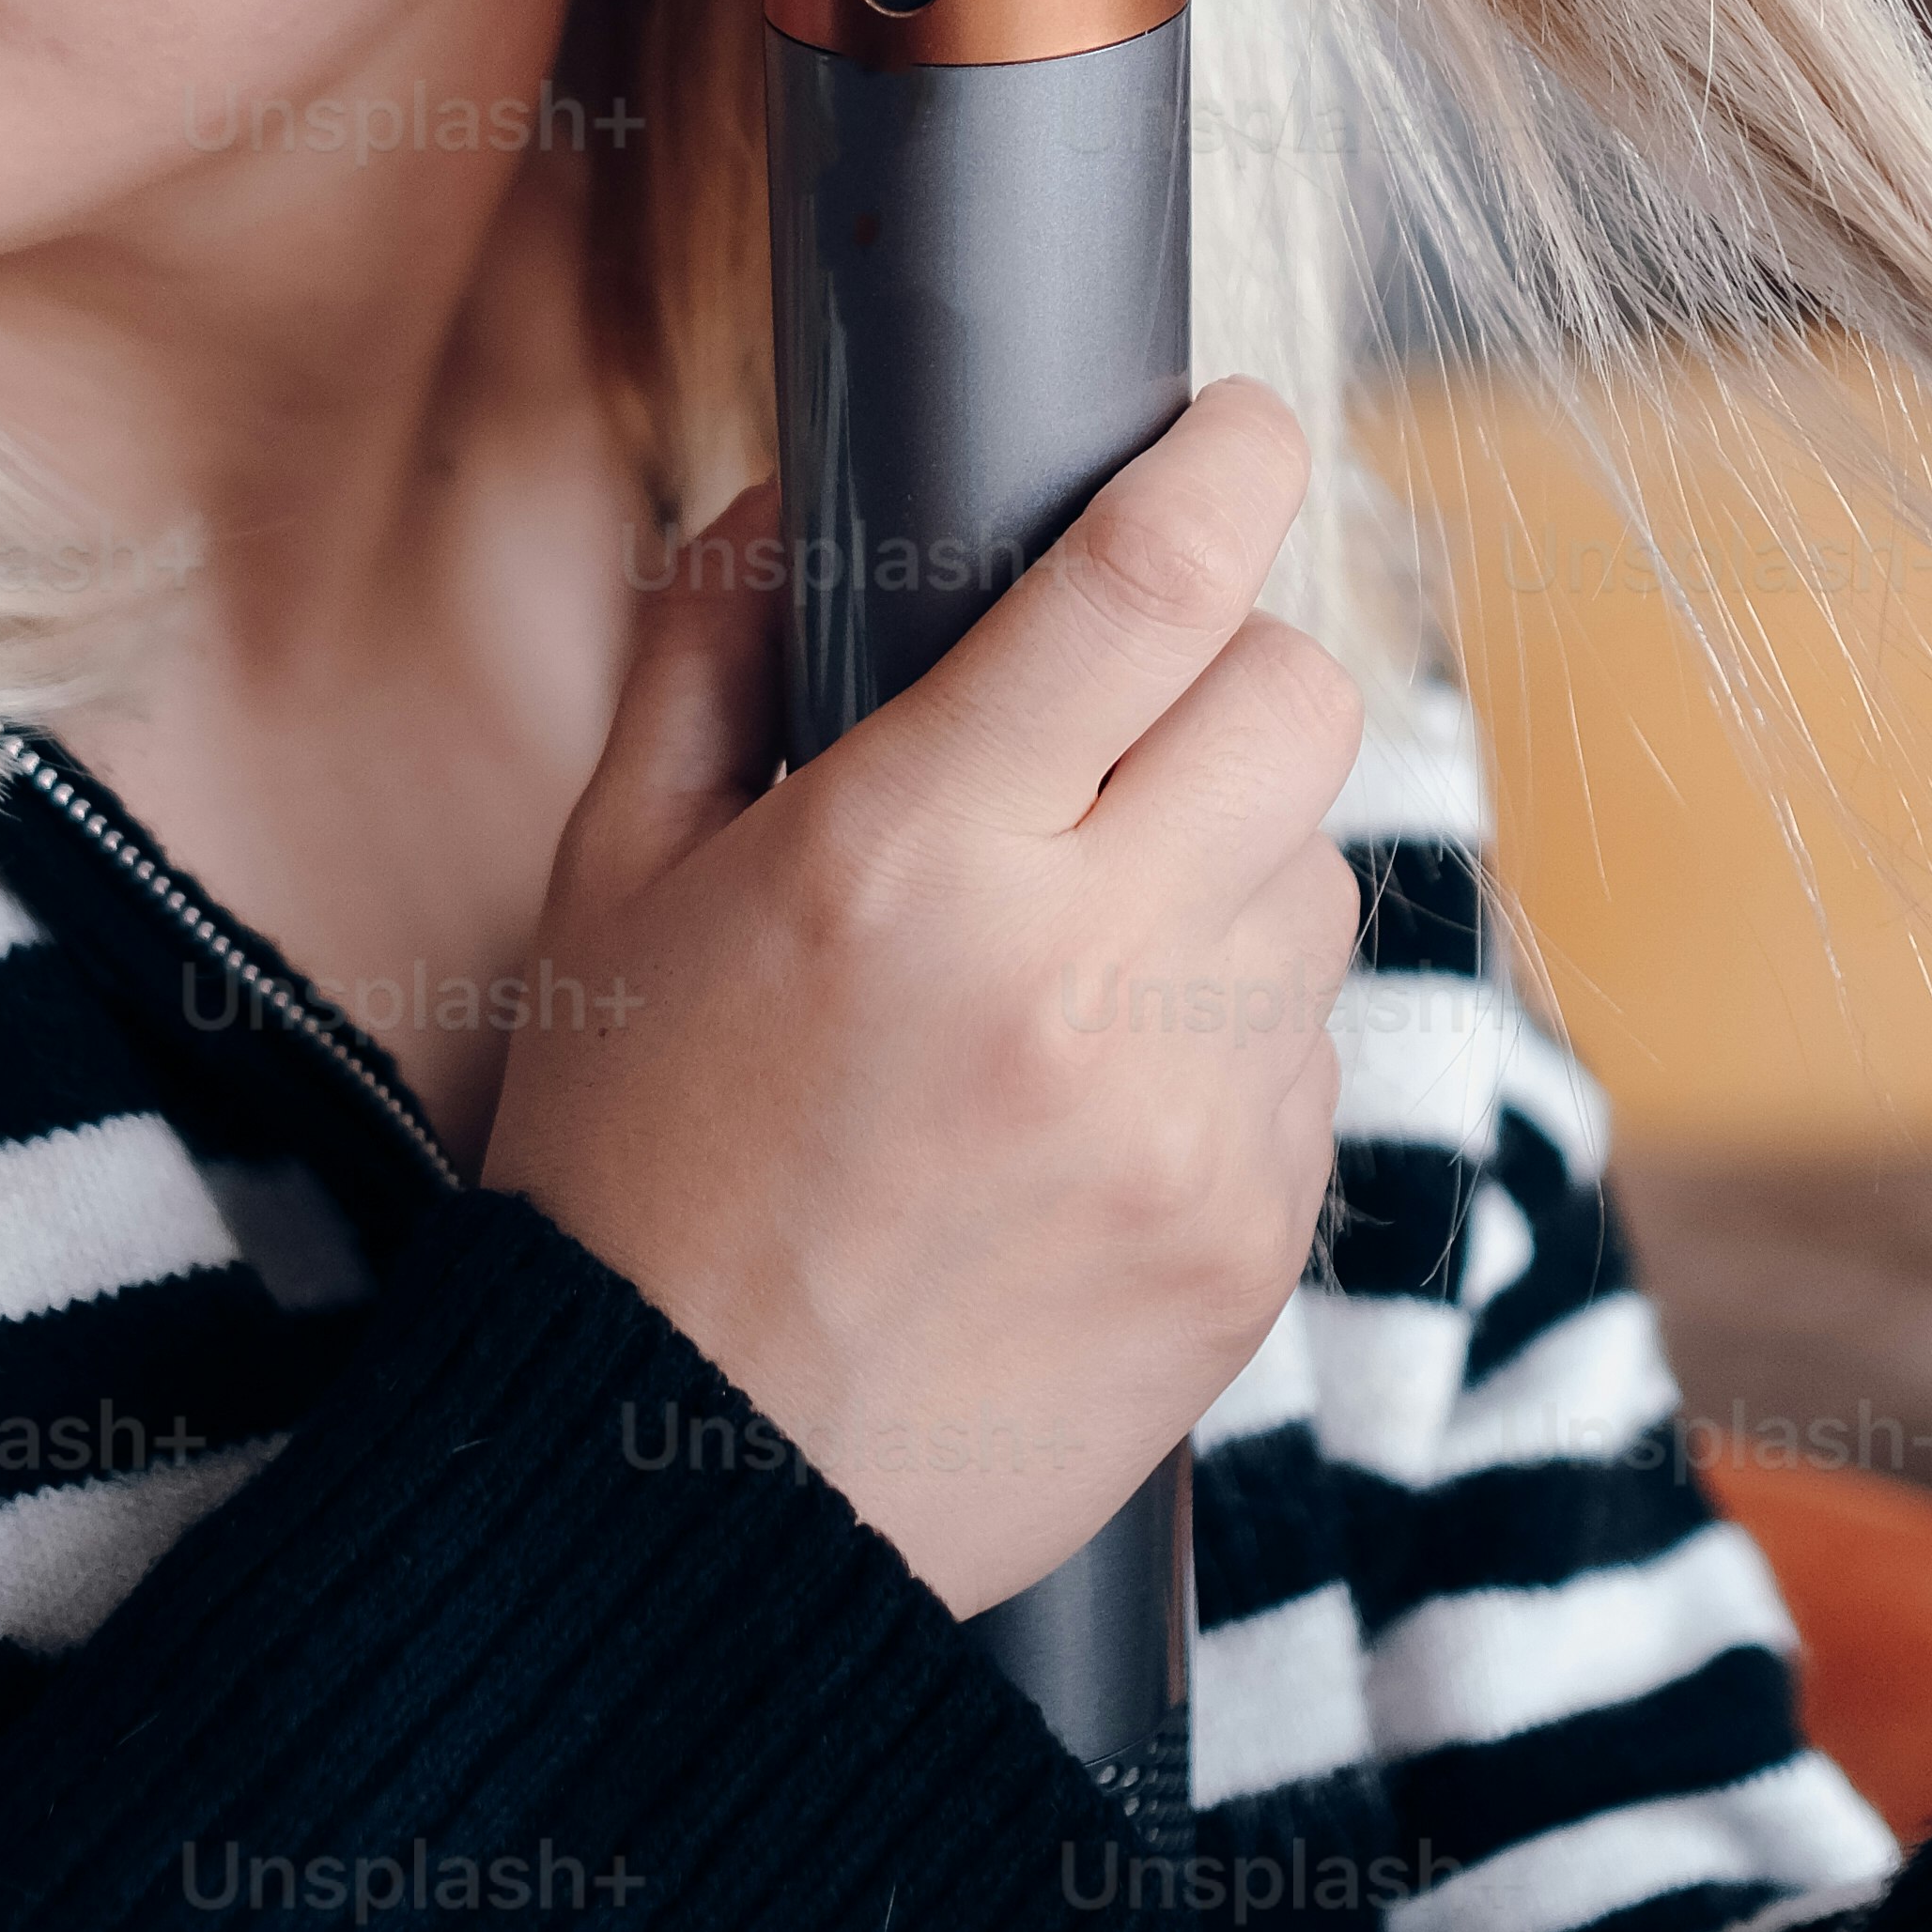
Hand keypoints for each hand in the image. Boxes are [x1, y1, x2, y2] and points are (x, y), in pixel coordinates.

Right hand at [484, 378, 1363, 1619]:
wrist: (696, 1507)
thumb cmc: (633, 1171)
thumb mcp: (610, 887)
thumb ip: (704, 655)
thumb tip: (788, 491)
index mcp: (910, 857)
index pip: (1148, 583)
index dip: (1225, 463)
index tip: (1241, 424)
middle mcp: (1079, 973)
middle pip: (1296, 702)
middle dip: (1233, 667)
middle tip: (1141, 707)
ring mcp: (1190, 1116)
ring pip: (1321, 875)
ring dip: (1232, 862)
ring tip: (1083, 940)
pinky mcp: (1252, 1235)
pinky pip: (1312, 1050)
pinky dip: (1233, 1030)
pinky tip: (1096, 1088)